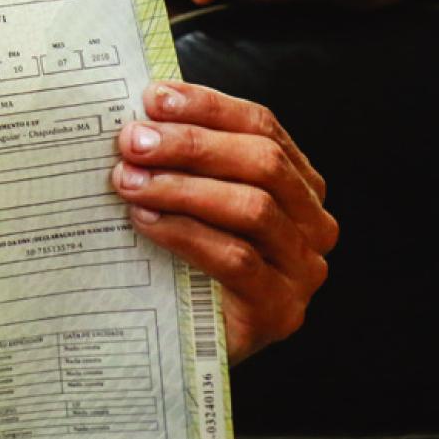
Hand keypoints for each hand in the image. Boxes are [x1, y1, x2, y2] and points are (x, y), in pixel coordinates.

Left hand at [111, 82, 336, 363]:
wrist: (187, 340)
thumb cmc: (184, 257)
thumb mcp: (189, 198)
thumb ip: (180, 158)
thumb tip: (138, 111)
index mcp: (296, 182)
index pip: (262, 127)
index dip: (208, 106)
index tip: (154, 98)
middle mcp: (310, 222)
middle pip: (261, 162)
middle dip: (191, 144)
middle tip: (133, 141)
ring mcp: (302, 268)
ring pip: (251, 207)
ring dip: (182, 187)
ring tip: (128, 180)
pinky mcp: (280, 309)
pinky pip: (236, 258)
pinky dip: (186, 233)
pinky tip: (145, 221)